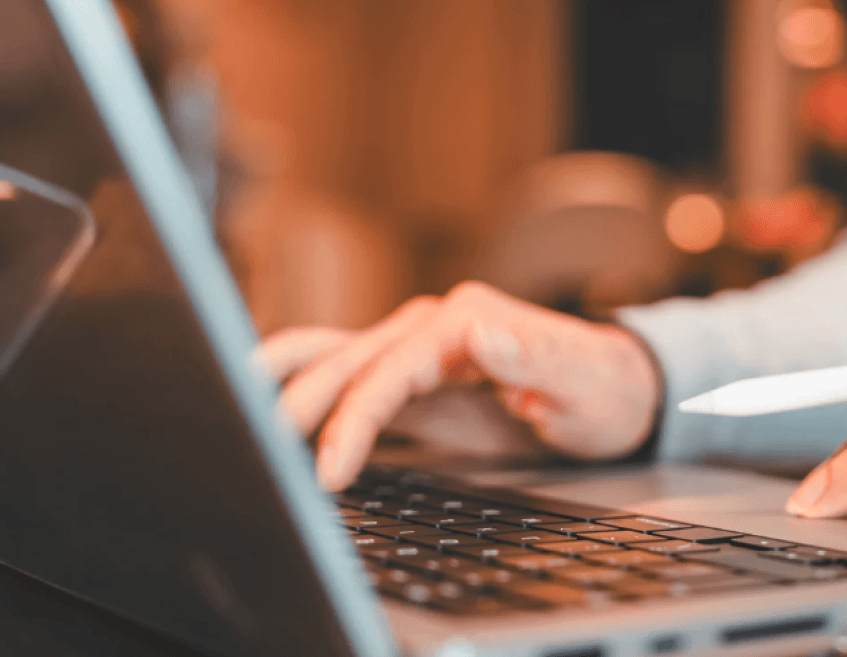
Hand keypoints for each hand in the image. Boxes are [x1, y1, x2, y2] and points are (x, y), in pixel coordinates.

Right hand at [260, 282, 659, 491]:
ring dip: (283, 383)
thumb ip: (531, 355)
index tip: (328, 469)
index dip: (352, 420)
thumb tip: (480, 331)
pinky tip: (266, 407)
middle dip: (298, 409)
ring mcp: (415, 346)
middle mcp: (430, 325)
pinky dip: (304, 386)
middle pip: (345, 363)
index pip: (388, 372)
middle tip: (256, 457)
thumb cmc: (602, 388)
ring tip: (231, 412)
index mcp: (463, 321)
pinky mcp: (410, 372)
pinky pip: (346, 374)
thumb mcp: (580, 379)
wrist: (615, 390)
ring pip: (330, 356)